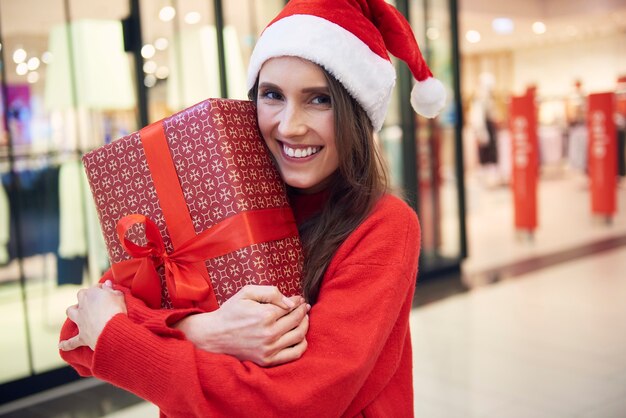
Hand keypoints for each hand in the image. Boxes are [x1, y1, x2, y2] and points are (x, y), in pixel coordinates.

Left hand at [59, 280, 126, 350]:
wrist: (112, 330)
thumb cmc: (116, 311)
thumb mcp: (119, 297)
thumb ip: (112, 290)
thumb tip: (107, 283)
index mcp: (93, 293)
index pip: (96, 287)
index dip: (103, 289)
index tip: (109, 291)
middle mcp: (84, 304)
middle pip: (81, 295)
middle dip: (86, 296)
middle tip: (96, 300)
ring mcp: (81, 320)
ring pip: (71, 311)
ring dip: (73, 311)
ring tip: (77, 313)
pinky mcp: (82, 335)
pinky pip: (72, 341)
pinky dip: (66, 344)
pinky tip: (61, 346)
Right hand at [175, 285, 309, 365]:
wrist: (214, 336)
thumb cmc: (231, 312)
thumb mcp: (246, 292)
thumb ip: (271, 292)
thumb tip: (291, 302)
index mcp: (265, 315)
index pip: (291, 307)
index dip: (297, 301)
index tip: (299, 299)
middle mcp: (269, 334)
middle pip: (297, 320)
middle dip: (303, 311)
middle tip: (304, 306)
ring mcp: (269, 349)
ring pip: (299, 335)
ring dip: (305, 325)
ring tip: (303, 318)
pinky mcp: (268, 360)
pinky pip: (295, 354)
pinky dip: (302, 344)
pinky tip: (300, 336)